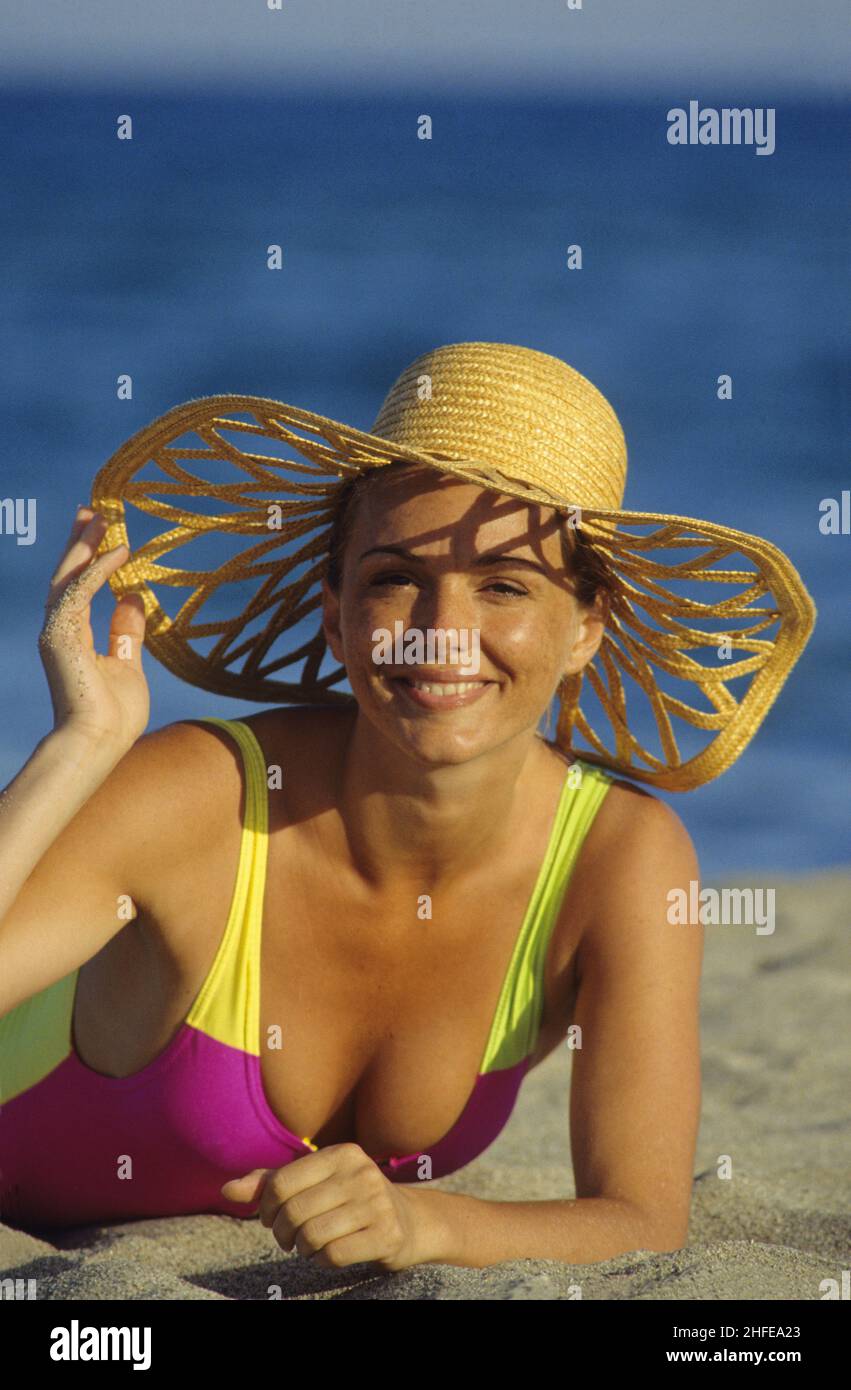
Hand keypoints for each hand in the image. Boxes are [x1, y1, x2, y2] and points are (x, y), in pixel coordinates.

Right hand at [38, 505, 149, 751]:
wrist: (97, 743)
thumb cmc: (112, 715)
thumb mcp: (127, 662)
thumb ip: (126, 631)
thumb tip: (132, 596)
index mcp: (72, 635)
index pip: (77, 586)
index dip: (87, 556)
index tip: (100, 530)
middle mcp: (59, 628)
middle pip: (67, 573)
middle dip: (81, 540)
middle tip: (94, 510)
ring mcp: (57, 631)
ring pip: (69, 576)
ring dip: (87, 545)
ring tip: (104, 517)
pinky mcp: (62, 636)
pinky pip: (81, 592)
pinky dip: (99, 570)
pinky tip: (119, 552)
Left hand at [221, 1143, 437, 1272]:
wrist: (410, 1222)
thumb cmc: (349, 1200)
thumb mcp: (314, 1183)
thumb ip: (270, 1184)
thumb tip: (225, 1190)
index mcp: (341, 1153)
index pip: (281, 1182)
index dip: (266, 1208)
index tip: (271, 1218)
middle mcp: (361, 1172)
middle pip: (294, 1212)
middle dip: (282, 1233)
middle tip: (289, 1239)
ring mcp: (377, 1203)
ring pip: (312, 1235)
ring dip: (303, 1249)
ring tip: (310, 1246)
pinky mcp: (387, 1234)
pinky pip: (334, 1255)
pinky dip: (322, 1261)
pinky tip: (330, 1254)